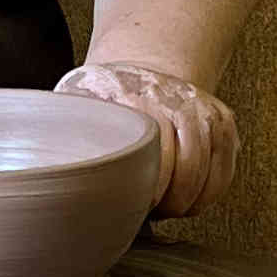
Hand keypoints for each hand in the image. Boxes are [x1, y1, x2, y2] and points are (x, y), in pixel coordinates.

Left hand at [56, 59, 239, 214]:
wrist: (144, 67)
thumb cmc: (105, 97)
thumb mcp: (74, 104)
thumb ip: (64, 135)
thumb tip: (51, 175)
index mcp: (134, 97)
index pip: (152, 156)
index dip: (145, 191)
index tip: (130, 205)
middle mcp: (174, 99)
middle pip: (185, 170)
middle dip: (166, 202)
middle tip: (147, 210)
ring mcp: (203, 108)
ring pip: (207, 174)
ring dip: (186, 203)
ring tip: (164, 207)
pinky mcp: (223, 120)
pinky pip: (225, 172)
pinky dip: (208, 195)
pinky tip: (187, 200)